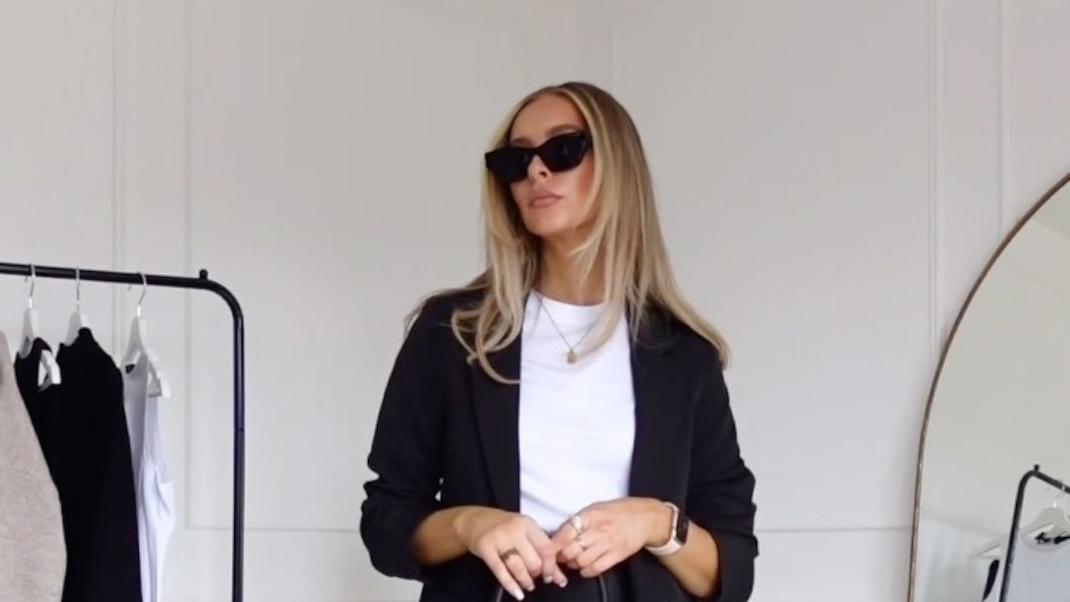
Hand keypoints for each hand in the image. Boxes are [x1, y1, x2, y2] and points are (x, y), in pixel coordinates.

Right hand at [454, 507, 567, 599]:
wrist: (474, 520)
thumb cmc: (504, 527)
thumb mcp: (524, 531)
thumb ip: (541, 550)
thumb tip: (560, 578)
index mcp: (527, 523)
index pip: (546, 548)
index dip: (551, 566)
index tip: (551, 577)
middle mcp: (514, 529)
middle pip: (533, 560)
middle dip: (537, 574)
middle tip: (536, 579)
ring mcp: (498, 538)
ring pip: (518, 567)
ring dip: (526, 581)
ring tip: (528, 585)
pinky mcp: (485, 548)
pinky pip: (500, 571)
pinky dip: (510, 585)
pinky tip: (518, 593)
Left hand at [550, 497, 671, 578]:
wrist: (645, 517)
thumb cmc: (618, 511)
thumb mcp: (595, 508)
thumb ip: (578, 520)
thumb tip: (558, 535)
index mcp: (590, 515)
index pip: (565, 532)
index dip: (553, 545)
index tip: (546, 552)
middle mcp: (598, 529)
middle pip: (571, 550)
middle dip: (562, 557)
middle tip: (561, 557)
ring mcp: (609, 543)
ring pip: (582, 561)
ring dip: (574, 565)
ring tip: (574, 561)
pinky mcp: (618, 554)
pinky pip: (596, 568)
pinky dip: (587, 571)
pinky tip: (586, 567)